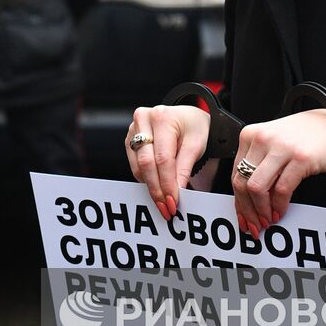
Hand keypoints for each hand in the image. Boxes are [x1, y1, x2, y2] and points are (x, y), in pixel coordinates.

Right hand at [126, 105, 210, 221]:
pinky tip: (157, 187)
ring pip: (138, 166)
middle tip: (166, 208)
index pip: (163, 158)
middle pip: (146, 163)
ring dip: (150, 186)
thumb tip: (176, 192)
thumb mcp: (196, 144)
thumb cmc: (193, 127)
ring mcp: (133, 129)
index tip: (173, 202)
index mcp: (162, 117)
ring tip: (163, 201)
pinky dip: (146, 178)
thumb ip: (185, 168)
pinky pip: (135, 165)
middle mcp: (143, 120)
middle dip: (157, 189)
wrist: (186, 117)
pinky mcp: (130, 139)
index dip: (167, 183)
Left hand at [231, 110, 325, 233]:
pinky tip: (281, 212)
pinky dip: (279, 206)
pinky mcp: (301, 158)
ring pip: (257, 188)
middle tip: (254, 224)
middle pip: (242, 183)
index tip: (243, 216)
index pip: (235, 174)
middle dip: (247, 210)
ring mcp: (281, 147)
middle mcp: (262, 139)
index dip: (238, 200)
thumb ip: (257, 165)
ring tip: (268, 220)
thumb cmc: (304, 138)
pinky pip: (282, 190)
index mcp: (250, 135)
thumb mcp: (273, 145)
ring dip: (261, 210)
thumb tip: (246, 201)